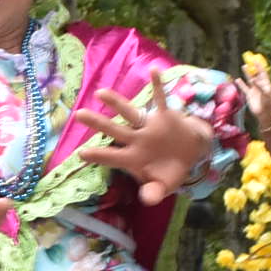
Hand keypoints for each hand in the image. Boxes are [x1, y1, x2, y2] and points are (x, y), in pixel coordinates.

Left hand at [71, 78, 214, 202]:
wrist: (192, 154)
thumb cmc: (170, 171)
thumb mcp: (164, 186)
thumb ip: (154, 192)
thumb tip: (147, 199)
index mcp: (133, 158)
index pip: (112, 156)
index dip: (98, 155)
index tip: (80, 153)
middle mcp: (136, 140)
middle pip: (114, 130)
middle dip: (98, 123)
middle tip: (78, 114)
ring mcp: (149, 127)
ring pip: (130, 113)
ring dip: (117, 103)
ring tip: (101, 93)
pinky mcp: (165, 116)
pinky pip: (161, 99)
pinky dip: (158, 86)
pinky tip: (154, 71)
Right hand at [238, 61, 270, 134]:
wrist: (264, 114)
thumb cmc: (267, 104)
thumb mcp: (265, 95)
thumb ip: (259, 87)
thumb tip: (254, 79)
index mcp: (266, 84)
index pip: (262, 73)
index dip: (259, 66)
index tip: (255, 60)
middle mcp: (260, 85)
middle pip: (256, 74)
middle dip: (253, 68)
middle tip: (249, 61)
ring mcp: (254, 90)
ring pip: (249, 79)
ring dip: (246, 73)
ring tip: (243, 66)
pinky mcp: (249, 95)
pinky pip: (244, 88)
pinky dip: (241, 84)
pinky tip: (237, 79)